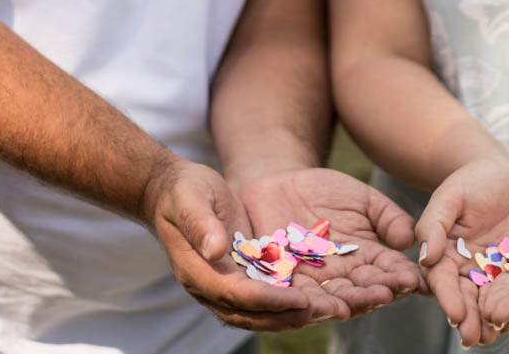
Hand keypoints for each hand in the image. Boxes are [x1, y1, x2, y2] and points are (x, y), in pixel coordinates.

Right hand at [145, 158, 341, 330]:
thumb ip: (200, 224)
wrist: (176, 192)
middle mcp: (213, 286)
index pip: (238, 295)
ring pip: (263, 311)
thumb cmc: (183, 192)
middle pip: (254, 314)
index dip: (271, 300)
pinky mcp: (242, 273)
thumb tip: (215, 250)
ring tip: (333, 309)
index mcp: (198, 272)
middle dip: (291, 316)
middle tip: (329, 311)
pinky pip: (269, 294)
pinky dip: (293, 299)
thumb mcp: (190, 200)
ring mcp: (227, 283)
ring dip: (297, 314)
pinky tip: (322, 296)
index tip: (301, 299)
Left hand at [238, 168, 423, 317]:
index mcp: (368, 257)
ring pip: (334, 298)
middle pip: (364, 290)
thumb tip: (409, 240)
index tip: (416, 280)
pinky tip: (320, 306)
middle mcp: (345, 274)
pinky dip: (309, 303)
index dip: (403, 277)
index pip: (389, 271)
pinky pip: (298, 294)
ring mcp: (316, 279)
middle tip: (389, 292)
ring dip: (347, 303)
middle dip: (376, 293)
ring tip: (357, 303)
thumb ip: (388, 217)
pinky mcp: (285, 279)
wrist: (282, 182)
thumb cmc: (327, 191)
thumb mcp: (364, 199)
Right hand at [414, 156, 508, 347]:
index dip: (447, 297)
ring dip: (492, 319)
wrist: (504, 173)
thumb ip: (434, 224)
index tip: (455, 313)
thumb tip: (425, 257)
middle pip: (466, 296)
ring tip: (494, 336)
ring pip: (491, 299)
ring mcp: (493, 269)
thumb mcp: (450, 196)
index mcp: (445, 252)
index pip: (442, 279)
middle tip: (474, 338)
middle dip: (469, 318)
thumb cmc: (470, 180)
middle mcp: (467, 266)